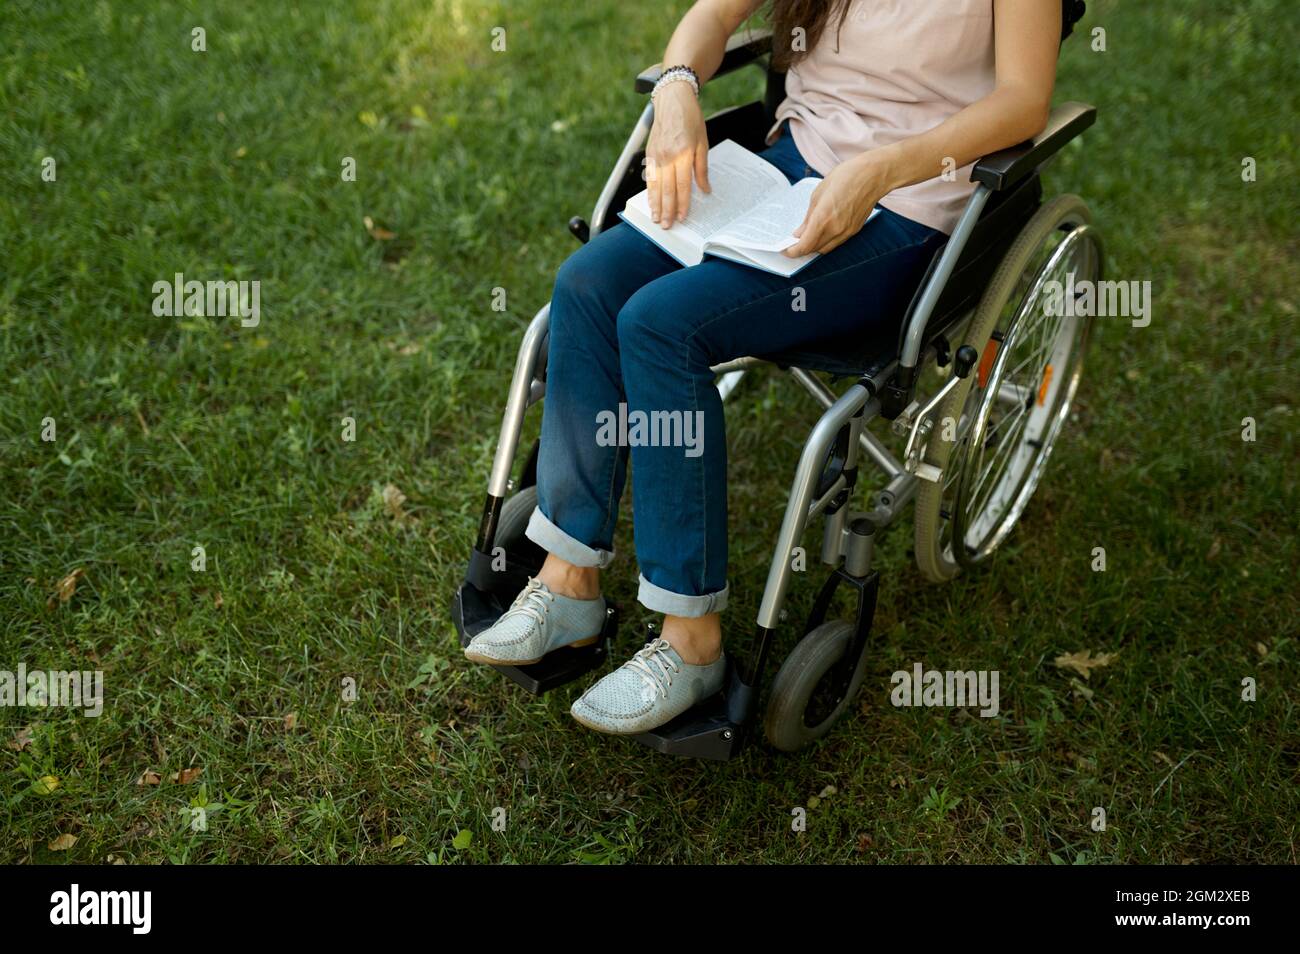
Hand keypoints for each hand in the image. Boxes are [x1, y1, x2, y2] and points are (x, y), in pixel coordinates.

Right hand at [646, 82, 710, 228]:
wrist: (672, 100)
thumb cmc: (690, 119)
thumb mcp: (702, 143)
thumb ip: (702, 168)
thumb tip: (705, 189)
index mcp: (683, 154)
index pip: (683, 185)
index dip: (683, 203)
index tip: (683, 218)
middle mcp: (667, 156)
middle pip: (667, 190)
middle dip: (667, 210)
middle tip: (667, 226)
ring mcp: (656, 156)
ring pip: (655, 186)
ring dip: (656, 205)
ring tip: (657, 219)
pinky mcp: (649, 154)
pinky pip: (649, 177)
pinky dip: (649, 192)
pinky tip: (651, 202)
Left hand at [783, 151, 892, 256]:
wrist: (874, 175)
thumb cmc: (846, 177)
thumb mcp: (818, 193)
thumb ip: (808, 216)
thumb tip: (800, 232)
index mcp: (823, 218)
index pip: (804, 246)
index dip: (792, 251)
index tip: (786, 250)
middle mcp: (835, 229)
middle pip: (813, 250)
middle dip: (801, 249)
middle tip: (792, 243)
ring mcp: (846, 232)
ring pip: (825, 249)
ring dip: (814, 247)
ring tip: (806, 238)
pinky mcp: (854, 231)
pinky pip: (836, 243)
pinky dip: (825, 242)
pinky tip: (821, 233)